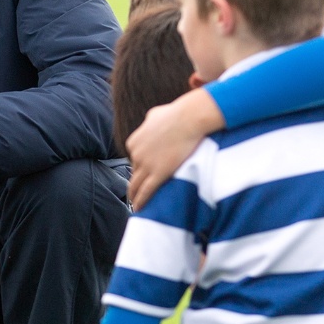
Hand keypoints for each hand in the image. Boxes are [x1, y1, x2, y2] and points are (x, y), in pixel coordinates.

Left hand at [126, 88, 223, 210]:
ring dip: (134, 196)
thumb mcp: (155, 114)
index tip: (144, 174)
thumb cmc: (176, 114)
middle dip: (135, 183)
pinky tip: (139, 209)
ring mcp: (146, 165)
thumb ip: (149, 122)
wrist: (189, 119)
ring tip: (135, 205)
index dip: (140, 167)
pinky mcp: (158, 173)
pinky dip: (141, 201)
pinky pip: (146, 191)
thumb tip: (149, 122)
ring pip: (136, 185)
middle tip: (135, 194)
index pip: (135, 159)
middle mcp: (136, 154)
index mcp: (134, 141)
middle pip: (134, 173)